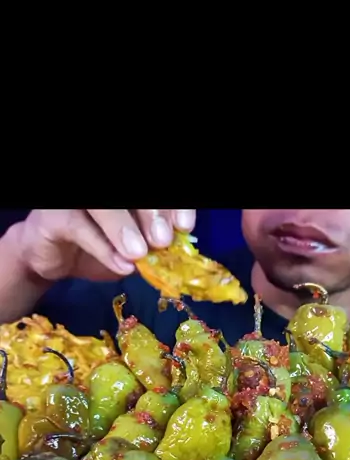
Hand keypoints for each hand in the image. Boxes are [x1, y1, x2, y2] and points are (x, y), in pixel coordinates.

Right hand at [16, 209, 195, 281]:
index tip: (185, 226)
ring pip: (104, 206)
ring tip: (140, 253)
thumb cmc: (98, 249)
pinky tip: (121, 266)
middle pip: (133, 197)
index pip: (155, 193)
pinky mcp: (54, 216)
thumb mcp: (131, 251)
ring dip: (124, 228)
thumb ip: (152, 247)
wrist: (54, 260)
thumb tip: (176, 252)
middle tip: (163, 240)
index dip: (174, 206)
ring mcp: (78, 201)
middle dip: (153, 215)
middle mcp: (104, 193)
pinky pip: (80, 228)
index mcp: (126, 198)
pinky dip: (103, 249)